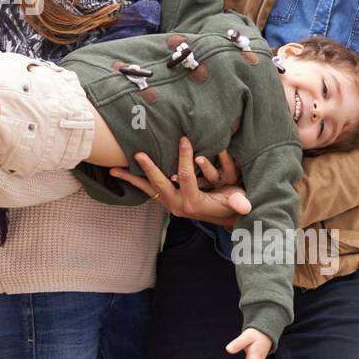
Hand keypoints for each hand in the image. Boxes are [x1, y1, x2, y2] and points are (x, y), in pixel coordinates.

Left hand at [109, 137, 251, 223]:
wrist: (224, 220)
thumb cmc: (231, 205)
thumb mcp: (236, 201)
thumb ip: (238, 203)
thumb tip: (245, 206)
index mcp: (192, 202)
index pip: (185, 176)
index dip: (185, 158)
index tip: (184, 138)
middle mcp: (177, 205)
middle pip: (159, 184)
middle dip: (148, 168)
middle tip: (137, 154)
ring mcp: (169, 204)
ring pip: (148, 190)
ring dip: (131, 179)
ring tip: (112, 169)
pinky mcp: (167, 201)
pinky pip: (148, 191)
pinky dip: (136, 183)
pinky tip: (123, 175)